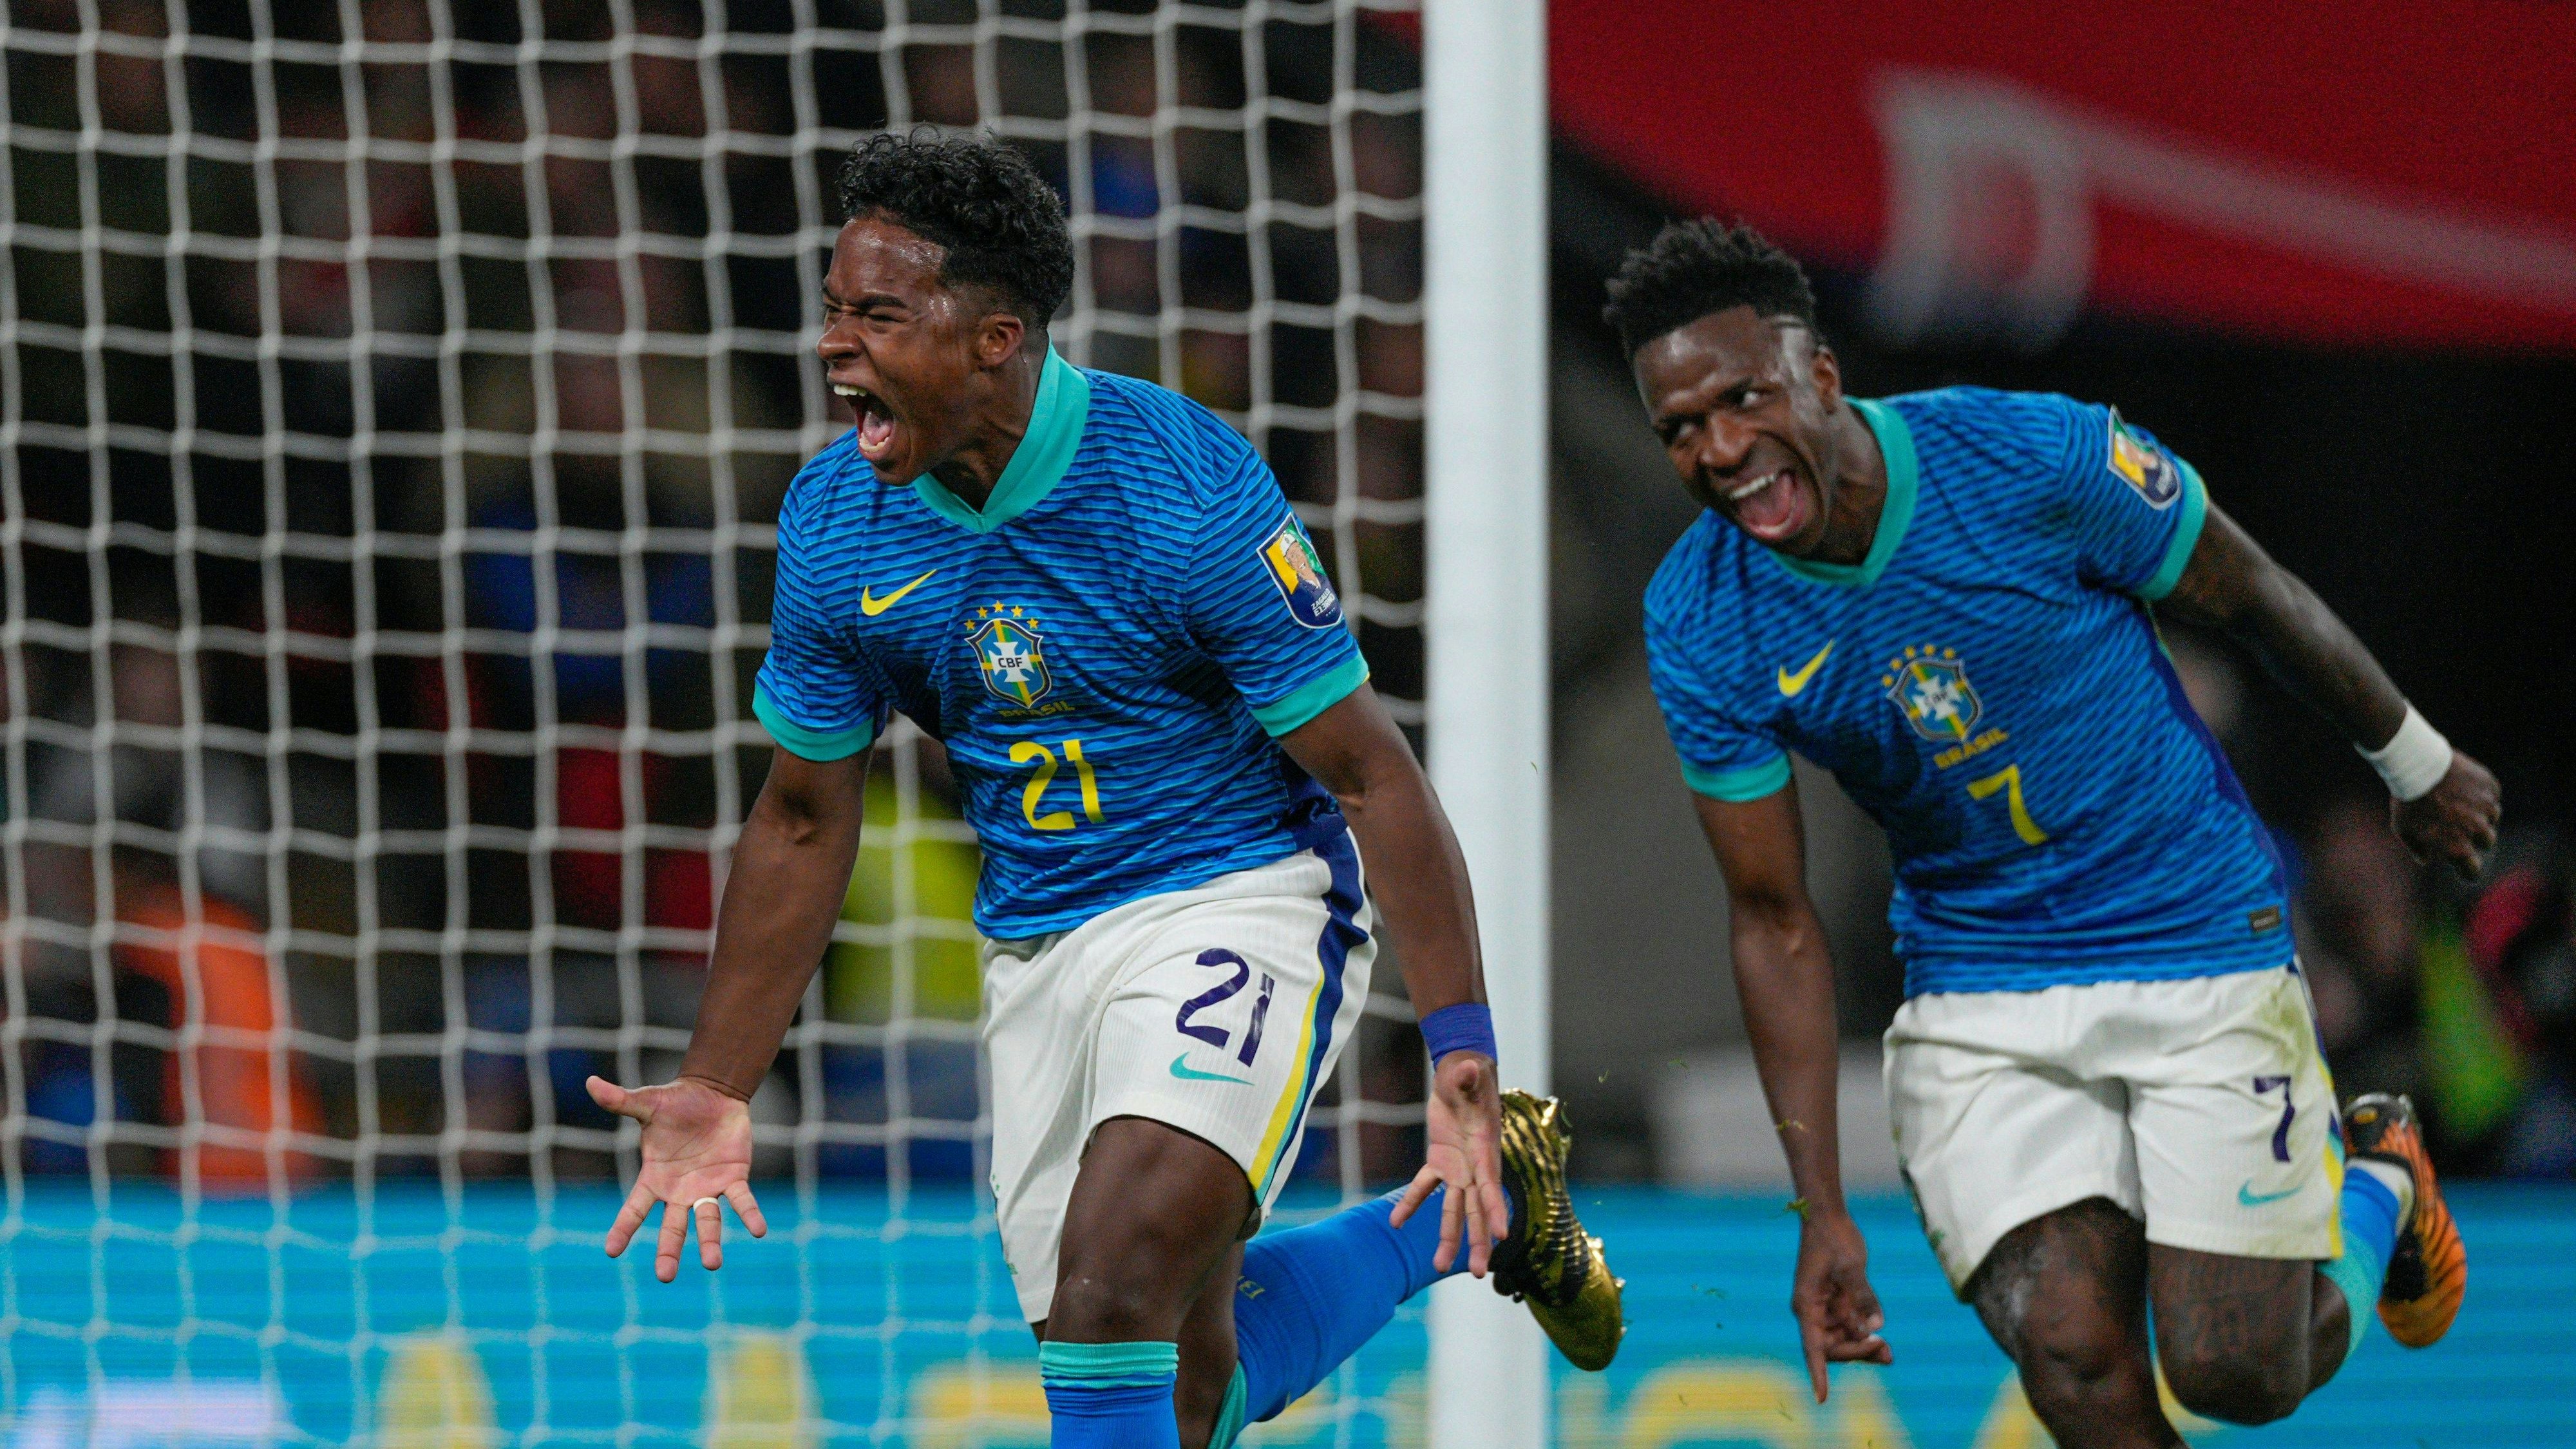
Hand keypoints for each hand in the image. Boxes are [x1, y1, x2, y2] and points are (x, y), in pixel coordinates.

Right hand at [588, 1074, 767, 1282]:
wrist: (714, 1094)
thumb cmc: (676, 1102)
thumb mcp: (648, 1102)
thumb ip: (621, 1100)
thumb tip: (591, 1082)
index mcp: (655, 1177)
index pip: (635, 1208)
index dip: (623, 1228)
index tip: (611, 1250)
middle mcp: (680, 1191)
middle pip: (672, 1226)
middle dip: (669, 1250)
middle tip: (664, 1277)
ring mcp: (707, 1188)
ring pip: (708, 1221)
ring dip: (710, 1242)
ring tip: (712, 1264)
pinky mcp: (733, 1178)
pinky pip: (741, 1200)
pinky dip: (749, 1214)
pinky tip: (759, 1230)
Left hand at [1388, 1051, 1509, 1276]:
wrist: (1463, 1073)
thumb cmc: (1469, 1073)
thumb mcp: (1469, 1074)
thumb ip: (1469, 1076)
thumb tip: (1471, 1067)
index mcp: (1484, 1151)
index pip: (1491, 1186)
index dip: (1494, 1210)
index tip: (1501, 1236)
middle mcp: (1475, 1166)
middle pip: (1477, 1210)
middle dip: (1477, 1241)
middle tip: (1476, 1272)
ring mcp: (1458, 1167)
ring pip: (1455, 1209)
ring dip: (1448, 1237)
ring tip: (1436, 1266)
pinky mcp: (1440, 1161)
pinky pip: (1425, 1187)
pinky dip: (1410, 1204)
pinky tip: (1395, 1223)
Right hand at [1791, 1208, 1889, 1402]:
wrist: (1828, 1217)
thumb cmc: (1833, 1238)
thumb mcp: (1851, 1267)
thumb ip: (1863, 1298)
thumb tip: (1875, 1328)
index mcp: (1807, 1305)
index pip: (1812, 1346)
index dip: (1818, 1373)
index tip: (1822, 1398)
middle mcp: (1812, 1311)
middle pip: (1832, 1347)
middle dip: (1857, 1353)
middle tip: (1887, 1353)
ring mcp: (1824, 1307)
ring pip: (1843, 1339)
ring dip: (1863, 1347)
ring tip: (1889, 1352)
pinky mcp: (1836, 1301)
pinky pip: (1850, 1325)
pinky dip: (1866, 1332)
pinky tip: (1882, 1335)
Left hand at [2393, 751, 2500, 880]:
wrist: (2418, 766)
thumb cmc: (2408, 800)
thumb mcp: (2403, 828)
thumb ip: (2417, 848)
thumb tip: (2427, 860)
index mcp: (2457, 846)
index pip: (2472, 870)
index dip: (2468, 869)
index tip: (2466, 865)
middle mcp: (2477, 829)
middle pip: (2486, 841)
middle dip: (2476, 836)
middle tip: (2460, 824)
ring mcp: (2487, 807)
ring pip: (2492, 817)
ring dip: (2481, 813)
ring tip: (2461, 801)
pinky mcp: (2491, 786)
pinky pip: (2491, 795)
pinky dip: (2482, 793)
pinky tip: (2464, 785)